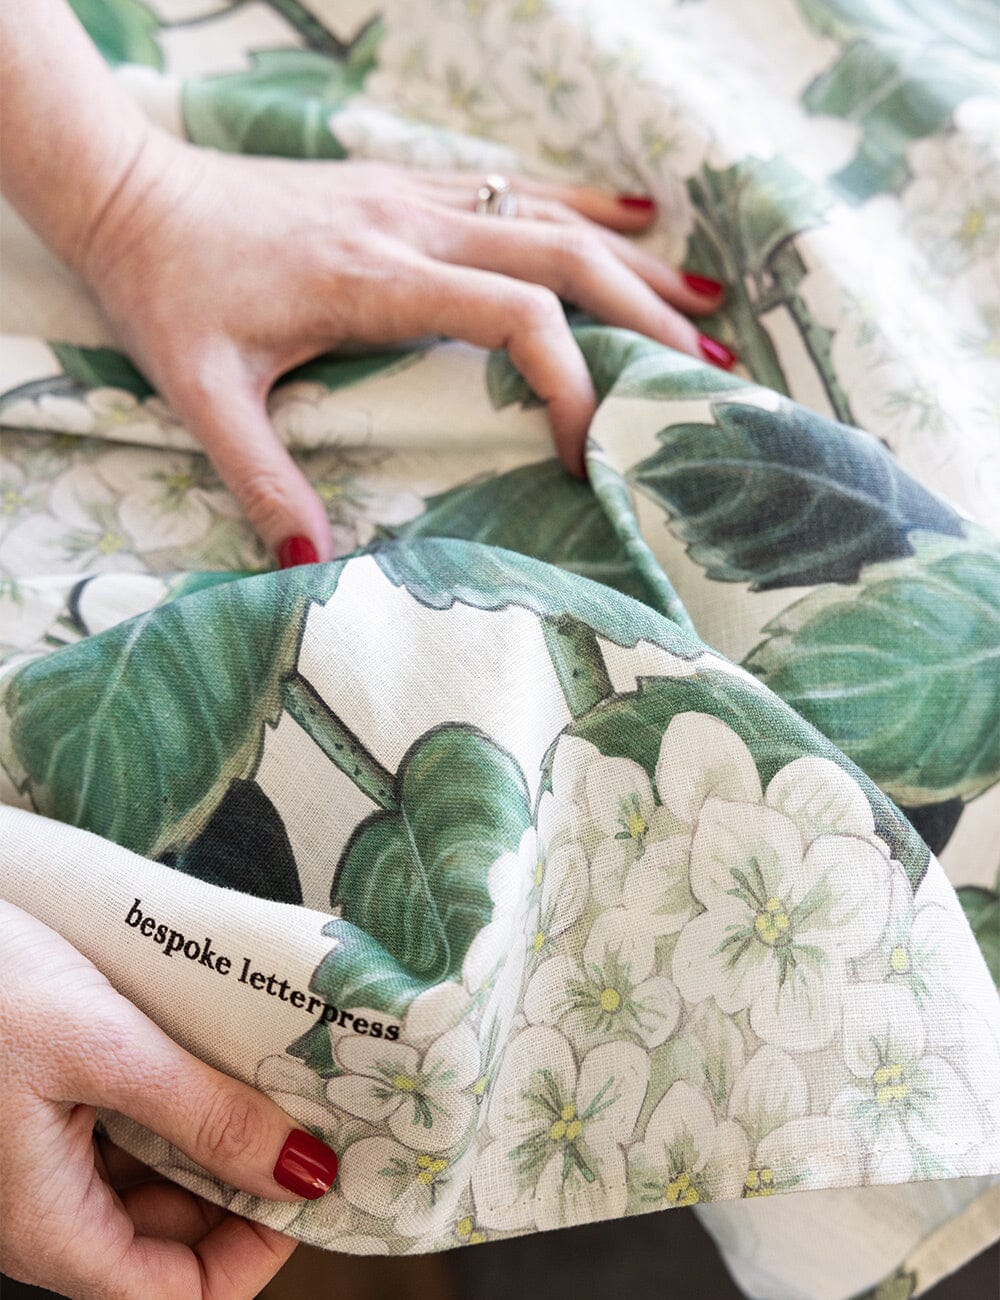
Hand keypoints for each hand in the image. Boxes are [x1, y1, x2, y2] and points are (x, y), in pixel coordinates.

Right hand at [0, 899, 339, 1299]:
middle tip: (309, 1117)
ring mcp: (42, 1161)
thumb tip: (303, 1171)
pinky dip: (179, 1106)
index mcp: (47, 1226)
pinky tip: (216, 1059)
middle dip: (247, 1186)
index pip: (174, 1295)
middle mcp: (45, 1209)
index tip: (312, 1186)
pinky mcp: (45, 1111)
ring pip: (154, 1183)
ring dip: (216, 1140)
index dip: (253, 1253)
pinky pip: (127, 1135)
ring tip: (273, 1080)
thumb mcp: (103, 1048)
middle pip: (171, 1239)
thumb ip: (202, 1114)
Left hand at [79, 130, 729, 563]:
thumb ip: (259, 479)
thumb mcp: (200, 392)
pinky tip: (641, 213)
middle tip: (707, 368)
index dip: (569, 380)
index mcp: (373, 277)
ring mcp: (414, 195)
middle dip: (643, 315)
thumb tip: (308, 571)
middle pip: (562, 255)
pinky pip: (518, 184)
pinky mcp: (407, 185)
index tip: (587, 451)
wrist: (128, 191)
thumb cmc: (165, 290)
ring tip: (706, 305)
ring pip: (553, 213)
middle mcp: (411, 224)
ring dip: (635, 260)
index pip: (513, 317)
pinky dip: (588, 202)